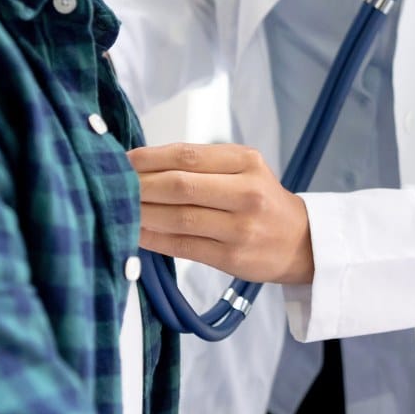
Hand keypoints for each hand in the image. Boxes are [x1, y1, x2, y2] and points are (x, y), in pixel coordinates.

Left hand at [127, 143, 312, 284]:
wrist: (301, 241)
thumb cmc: (262, 200)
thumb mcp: (244, 169)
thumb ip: (202, 165)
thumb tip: (142, 164)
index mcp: (247, 162)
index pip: (188, 156)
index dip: (149, 158)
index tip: (123, 160)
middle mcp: (247, 192)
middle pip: (180, 185)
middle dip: (140, 185)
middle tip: (113, 185)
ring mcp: (240, 227)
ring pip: (178, 217)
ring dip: (142, 213)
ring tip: (117, 208)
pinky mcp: (233, 257)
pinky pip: (183, 246)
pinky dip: (154, 239)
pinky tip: (135, 233)